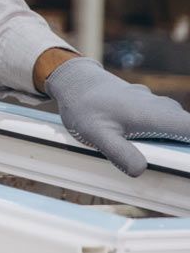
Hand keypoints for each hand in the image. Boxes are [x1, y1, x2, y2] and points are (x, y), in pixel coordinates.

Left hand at [44, 56, 189, 176]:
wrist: (74, 81)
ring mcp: (157, 105)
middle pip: (188, 130)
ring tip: (160, 158)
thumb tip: (141, 170)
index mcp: (157, 115)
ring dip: (176, 142)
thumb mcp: (97, 134)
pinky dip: (164, 135)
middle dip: (185, 148)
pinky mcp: (149, 107)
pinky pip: (165, 122)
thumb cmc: (85, 106)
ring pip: (177, 126)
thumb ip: (120, 153)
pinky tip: (146, 146)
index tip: (184, 159)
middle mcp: (162, 107)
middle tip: (170, 164)